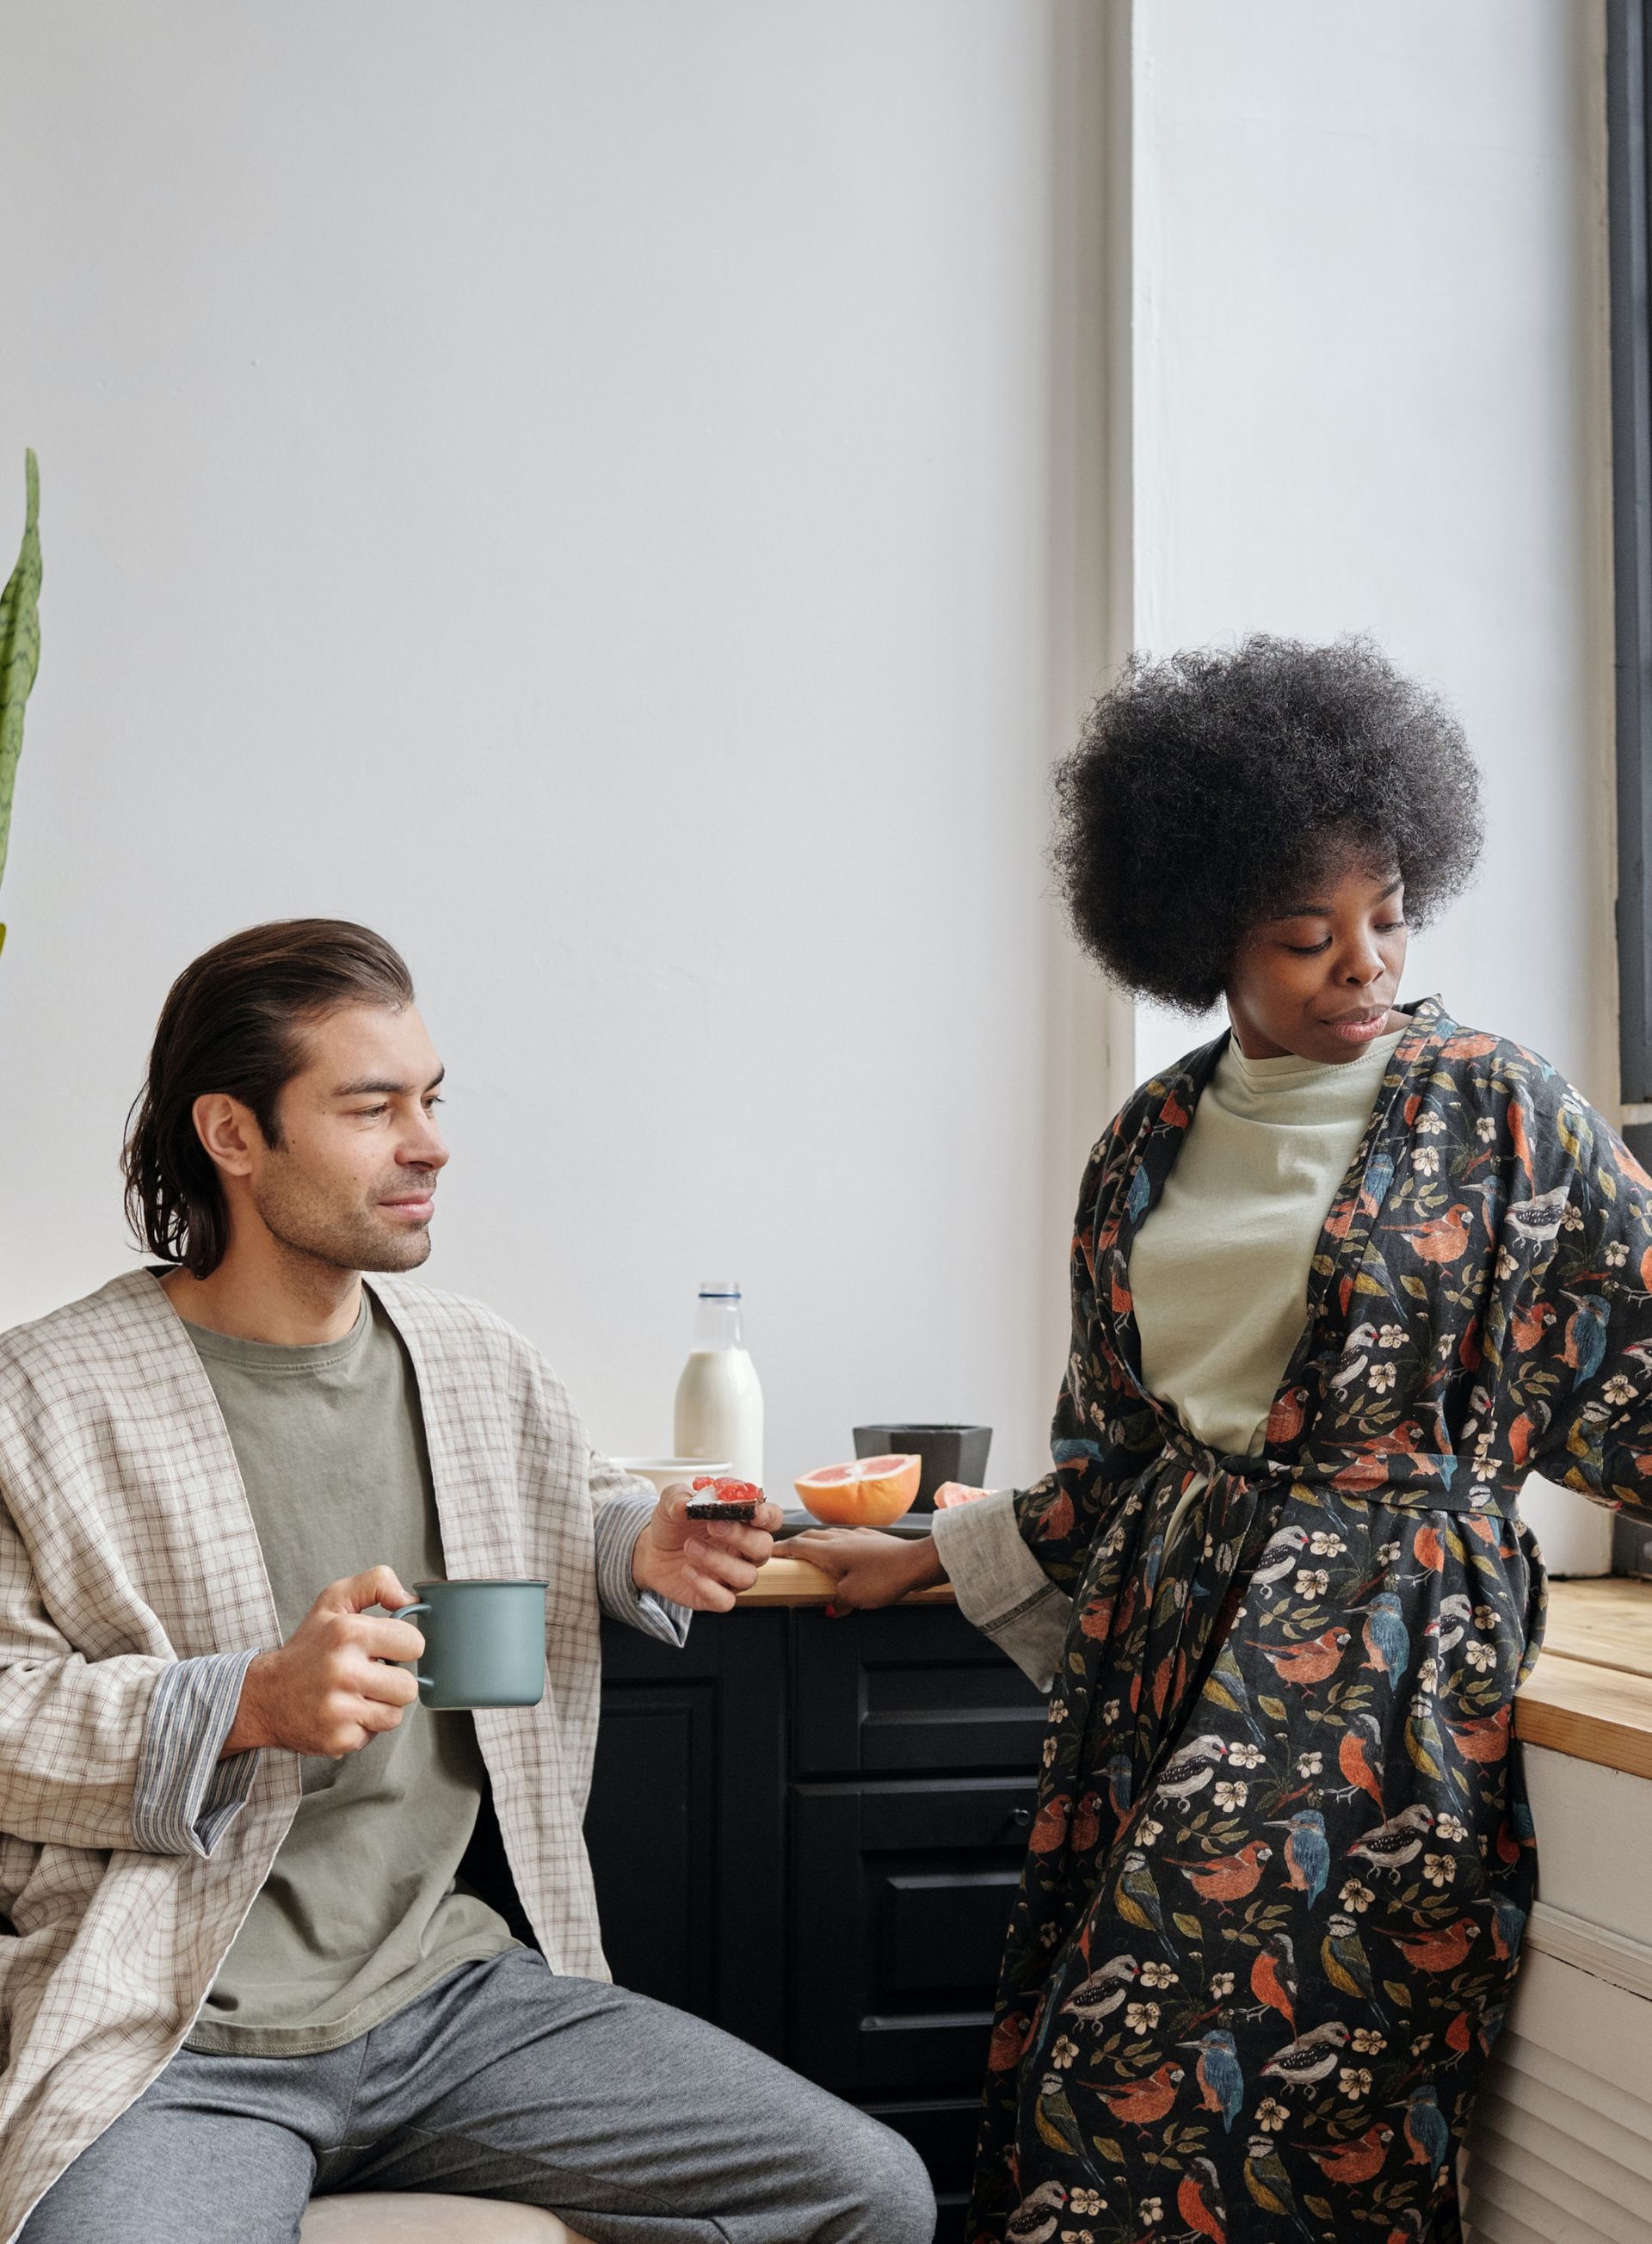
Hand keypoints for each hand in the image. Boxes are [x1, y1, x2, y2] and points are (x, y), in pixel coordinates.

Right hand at [221, 1566, 425, 1759]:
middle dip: (394, 1682)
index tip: (384, 1649)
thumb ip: (375, 1583)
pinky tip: (343, 1713)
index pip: (414, 1644)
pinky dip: (363, 1726)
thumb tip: (411, 1598)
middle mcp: (344, 1671)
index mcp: (348, 1633)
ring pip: (396, 1715)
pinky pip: (374, 1734)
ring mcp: (340, 1709)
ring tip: (356, 1695)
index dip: (403, 1646)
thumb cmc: (306, 1648)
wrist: (263, 1696)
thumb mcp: (333, 1600)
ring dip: (381, 1706)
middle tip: (370, 1676)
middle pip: (409, 1686)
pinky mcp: (338, 1739)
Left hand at [630, 1484, 783, 1612]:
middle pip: (763, 1548)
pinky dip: (707, 1587)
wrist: (652, 1552)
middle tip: (714, 1526)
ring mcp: (732, 1576)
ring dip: (719, 1561)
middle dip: (741, 1536)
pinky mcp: (715, 1597)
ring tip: (690, 1547)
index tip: (754, 1512)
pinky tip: (688, 1571)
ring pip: (746, 1576)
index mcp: (744, 1523)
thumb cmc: (674, 1525)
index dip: (768, 1516)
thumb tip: (683, 1504)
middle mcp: (745, 1551)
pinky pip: (724, 1600)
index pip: (772, 1519)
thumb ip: (678, 1497)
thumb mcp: (671, 1503)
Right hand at [786, 1527, 944, 1610]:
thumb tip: (833, 1607)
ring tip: (812, 1553)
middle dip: (796, 1543)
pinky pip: (848, 1538)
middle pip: (811, 1536)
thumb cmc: (886, 1576)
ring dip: (816, 1542)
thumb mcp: (854, 1597)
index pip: (797, 1546)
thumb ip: (837, 1602)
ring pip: (829, 1535)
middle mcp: (841, 1539)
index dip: (781, 1549)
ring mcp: (859, 1537)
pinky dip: (838, 1545)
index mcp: (830, 1551)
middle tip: (786, 1552)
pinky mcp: (874, 1539)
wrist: (918, 1562)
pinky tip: (845, 1553)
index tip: (769, 1552)